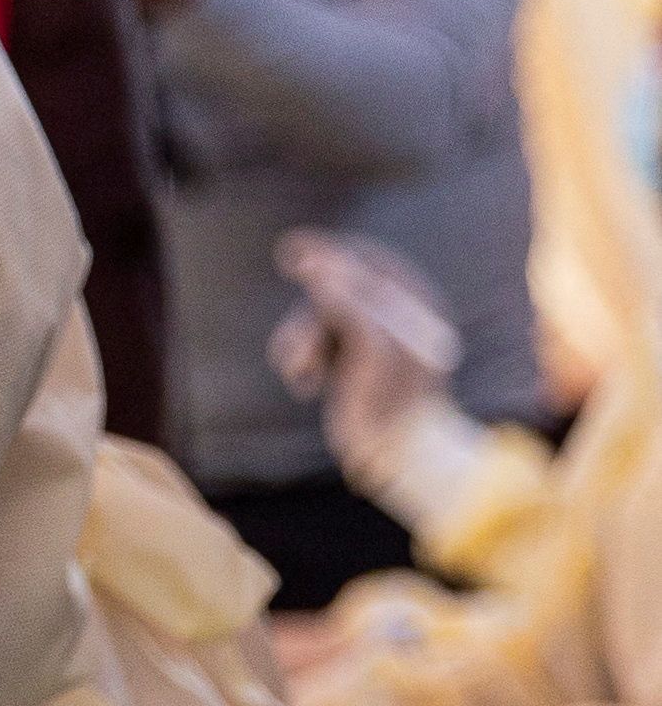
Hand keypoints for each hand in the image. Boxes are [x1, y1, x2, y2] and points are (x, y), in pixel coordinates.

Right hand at [271, 229, 468, 497]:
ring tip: (300, 375)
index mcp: (414, 303)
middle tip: (295, 347)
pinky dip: (299, 363)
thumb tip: (318, 264)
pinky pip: (309, 345)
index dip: (329, 253)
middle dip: (308, 319)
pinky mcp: (346, 361)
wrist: (396, 455)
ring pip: (313, 320)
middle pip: (332, 291)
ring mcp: (368, 339)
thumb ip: (347, 301)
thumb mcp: (374, 345)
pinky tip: (306, 387)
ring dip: (298, 344)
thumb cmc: (395, 402)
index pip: (368, 260)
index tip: (291, 250)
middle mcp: (392, 315)